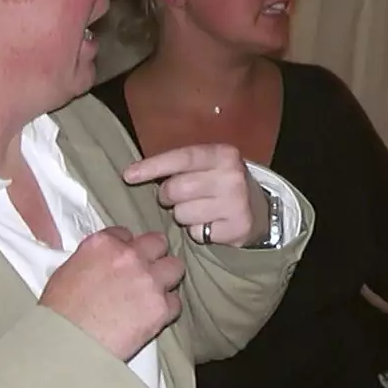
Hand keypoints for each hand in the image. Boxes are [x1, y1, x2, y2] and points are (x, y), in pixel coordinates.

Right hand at [40, 227, 181, 360]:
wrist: (67, 344)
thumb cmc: (58, 313)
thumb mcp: (67, 271)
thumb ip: (92, 259)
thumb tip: (102, 263)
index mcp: (103, 244)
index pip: (125, 234)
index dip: (125, 248)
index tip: (122, 260)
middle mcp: (131, 256)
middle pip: (158, 243)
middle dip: (153, 256)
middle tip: (145, 272)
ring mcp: (149, 280)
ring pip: (175, 267)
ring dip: (166, 278)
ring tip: (153, 293)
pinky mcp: (161, 307)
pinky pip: (175, 302)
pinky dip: (166, 309)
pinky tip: (152, 316)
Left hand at [123, 144, 268, 247]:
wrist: (260, 210)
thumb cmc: (221, 183)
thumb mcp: (208, 164)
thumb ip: (179, 164)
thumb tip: (133, 173)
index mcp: (222, 154)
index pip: (181, 158)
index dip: (152, 167)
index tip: (128, 175)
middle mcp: (231, 176)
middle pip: (175, 189)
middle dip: (167, 196)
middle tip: (177, 197)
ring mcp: (236, 203)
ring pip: (182, 214)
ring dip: (183, 216)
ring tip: (198, 210)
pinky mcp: (236, 228)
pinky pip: (197, 233)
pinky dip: (198, 231)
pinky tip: (210, 224)